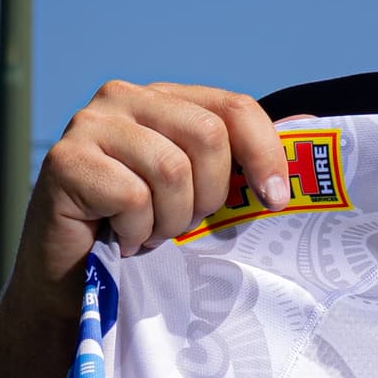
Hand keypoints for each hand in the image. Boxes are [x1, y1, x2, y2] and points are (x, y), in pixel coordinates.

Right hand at [15, 80, 285, 303]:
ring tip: (148, 233)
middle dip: (209, 196)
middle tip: (183, 224)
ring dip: (169, 219)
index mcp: (163, 97)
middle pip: (208, 136)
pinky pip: (132, 197)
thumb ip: (240, 160)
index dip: (264, 153)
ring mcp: (89, 124)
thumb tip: (314, 130)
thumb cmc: (139, 232)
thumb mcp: (198, 193)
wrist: (68, 280)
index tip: (274, 201)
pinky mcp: (64, 160)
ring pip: (171, 168)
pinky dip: (135, 231)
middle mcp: (123, 97)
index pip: (233, 106)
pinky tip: (118, 238)